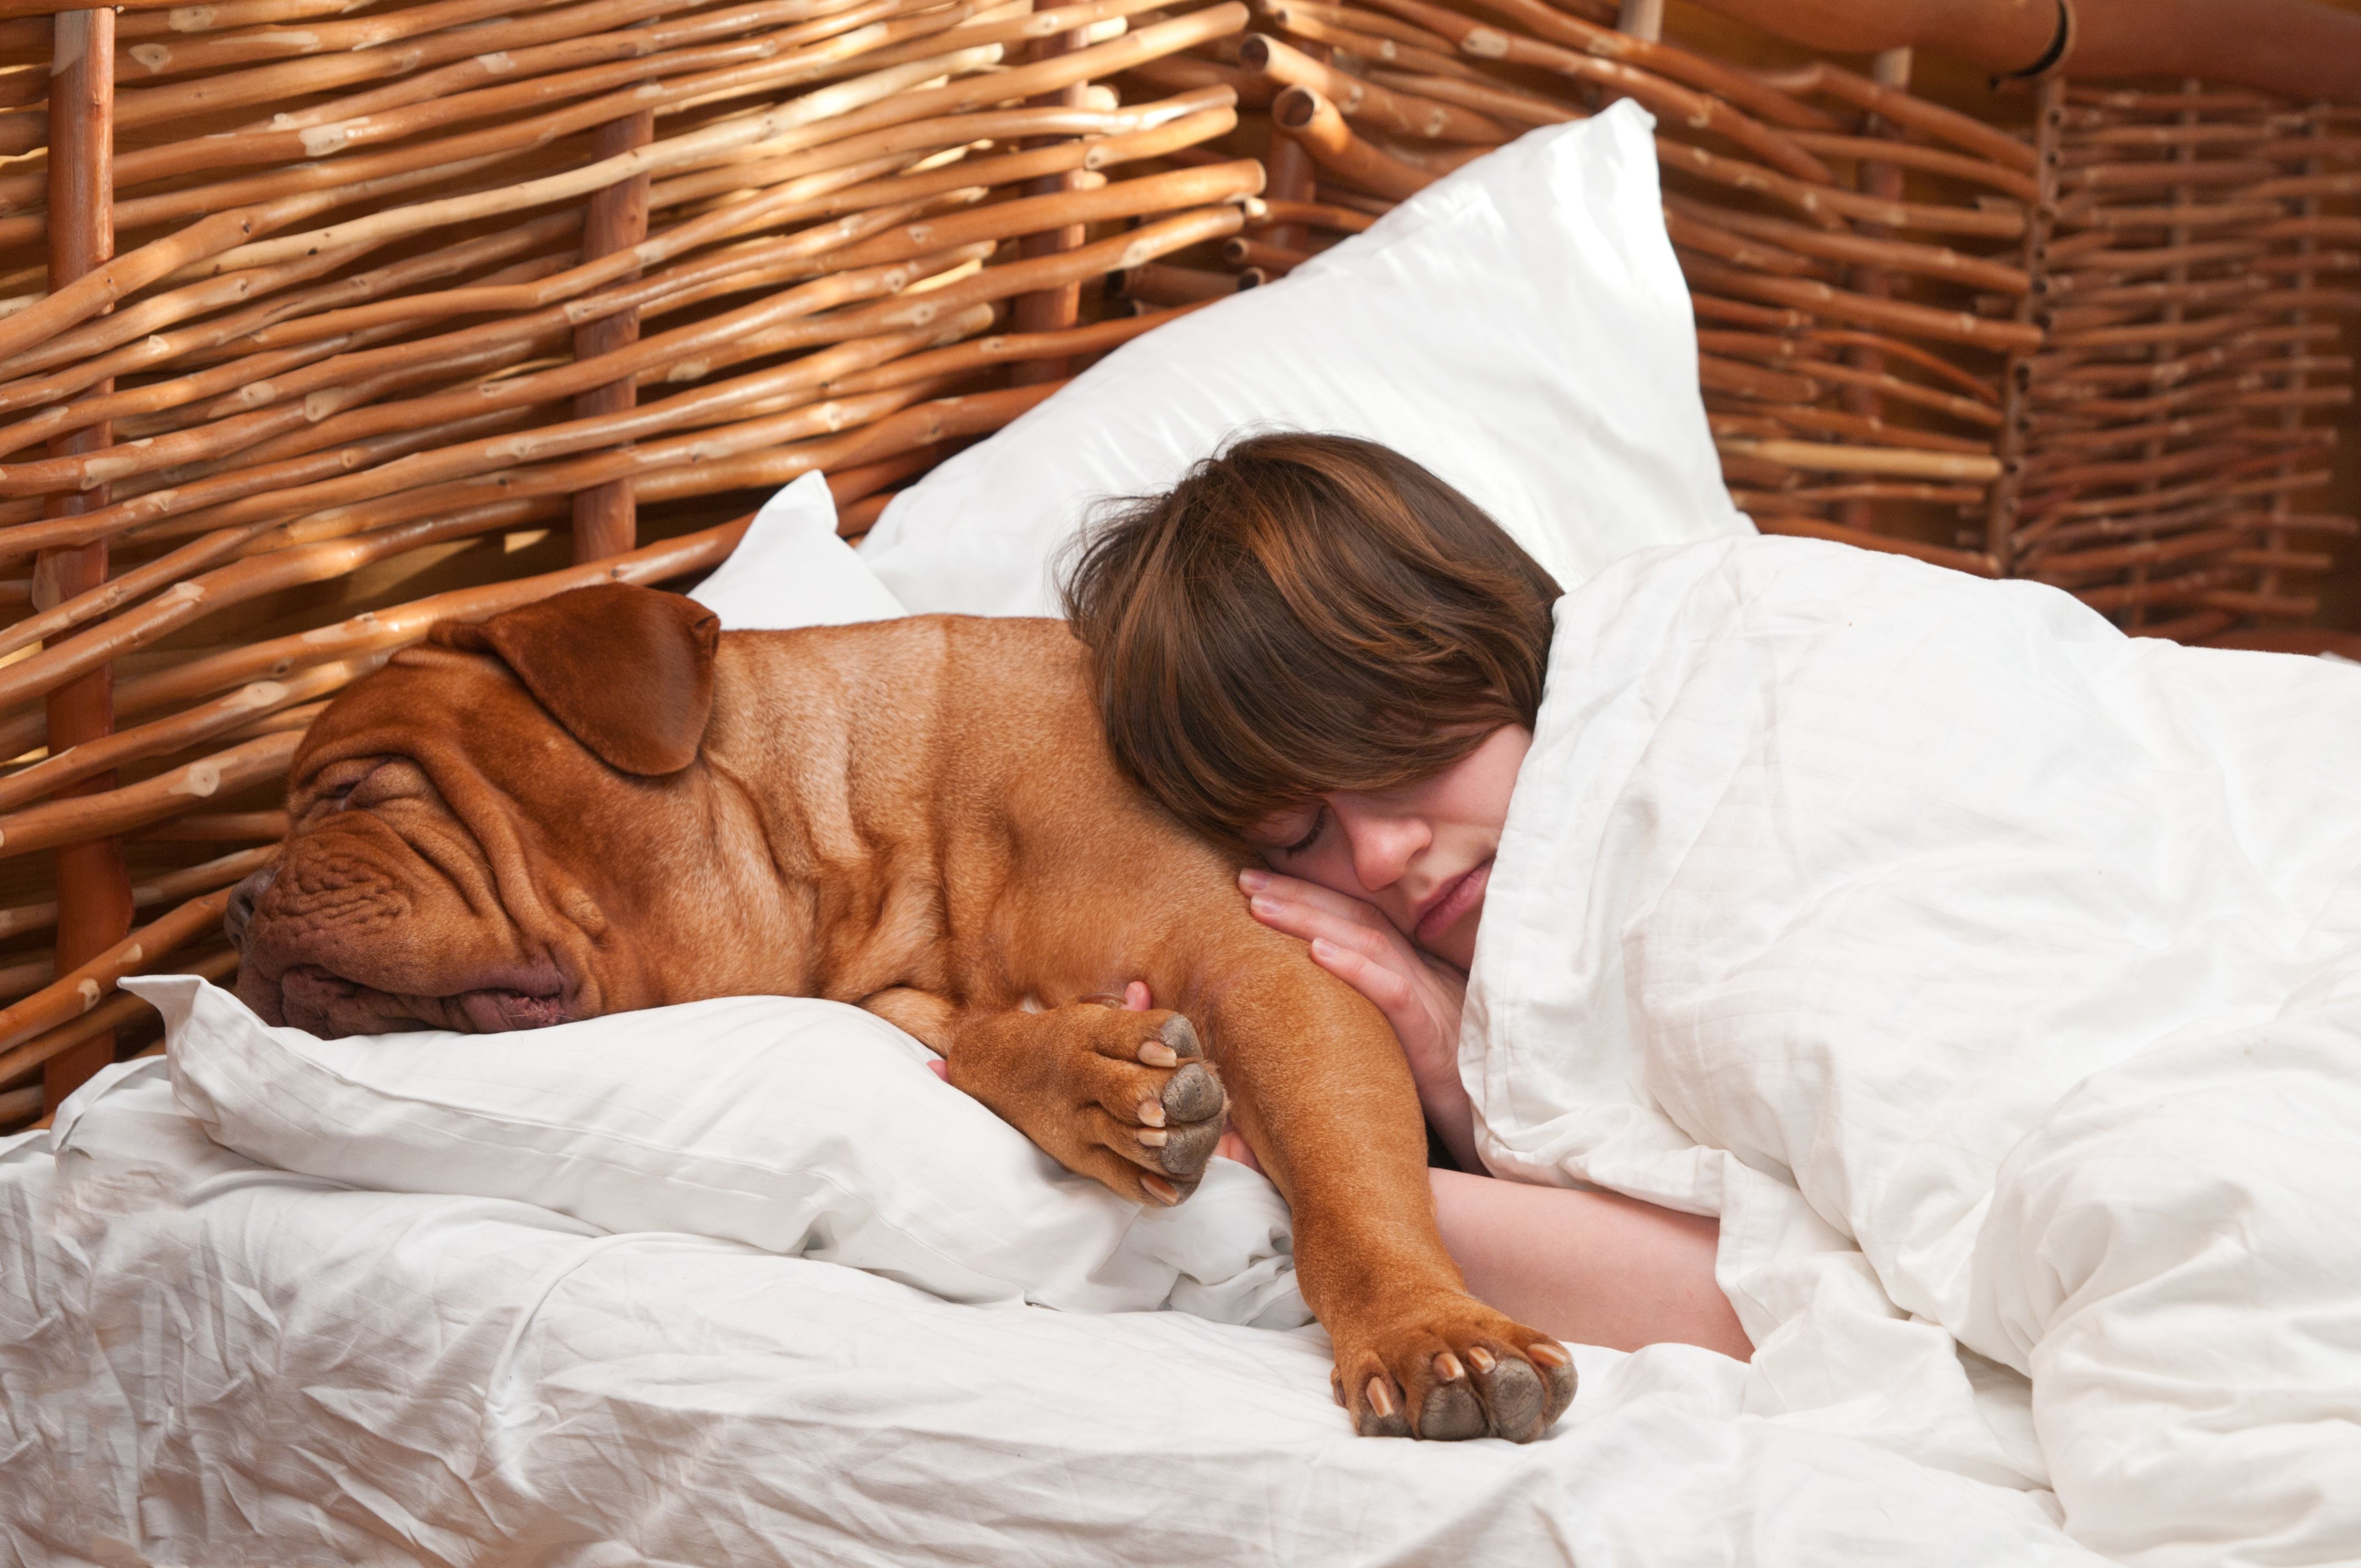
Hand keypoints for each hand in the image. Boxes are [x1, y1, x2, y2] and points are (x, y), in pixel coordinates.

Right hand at [930, 982, 1266, 1173]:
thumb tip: (1168, 1020)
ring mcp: (1079, 1123)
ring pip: (1136, 1142)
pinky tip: (1176, 1184)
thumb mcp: (1094, 1014)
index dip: (1178, 1047)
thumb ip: (1140, 1018)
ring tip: (1199, 1134)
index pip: (1148, 1035)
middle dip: (1190, 1099)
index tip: (1184, 1055)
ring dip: (1178, 1143)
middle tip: (1213, 1098)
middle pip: (1143, 1094)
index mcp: (1092, 1031)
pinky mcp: (1079, 1159)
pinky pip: (1121, 1180)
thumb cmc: (1067, 1041)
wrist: (997, 1071)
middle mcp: (1082, 1076)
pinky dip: (1153, 1187)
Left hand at [1238, 867, 1478, 1170]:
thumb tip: (1302, 1010)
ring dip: (1311, 919)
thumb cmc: (1449, 1096)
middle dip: (1299, 895)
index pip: (1361, 920)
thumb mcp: (1403, 1045)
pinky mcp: (1436, 1041)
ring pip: (1370, 944)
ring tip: (1260, 906)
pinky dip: (1356, 970)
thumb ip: (1366, 1019)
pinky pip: (1395, 995)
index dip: (1313, 897)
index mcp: (1415, 976)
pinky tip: (1317, 954)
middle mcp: (1423, 979)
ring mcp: (1432, 1004)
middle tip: (1244, 879)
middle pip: (1358, 920)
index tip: (1261, 886)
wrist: (1504, 1128)